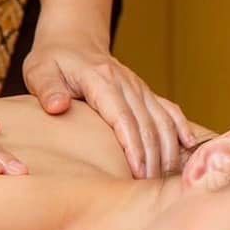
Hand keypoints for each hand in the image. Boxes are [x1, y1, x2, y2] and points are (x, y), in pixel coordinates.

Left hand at [23, 32, 193, 177]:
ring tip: (167, 179)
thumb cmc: (52, 60)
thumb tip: (58, 107)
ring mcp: (138, 87)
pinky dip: (181, 128)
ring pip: (162, 120)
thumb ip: (48, 89)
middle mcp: (126, 82)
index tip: (138, 172)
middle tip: (151, 188)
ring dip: (167, 149)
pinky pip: (168, 110)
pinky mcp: (144, 92)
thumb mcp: (40, 71)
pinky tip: (189, 147)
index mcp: (101, 79)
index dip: (133, 145)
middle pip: (146, 123)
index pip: (122, 116)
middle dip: (152, 157)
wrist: (72, 41)